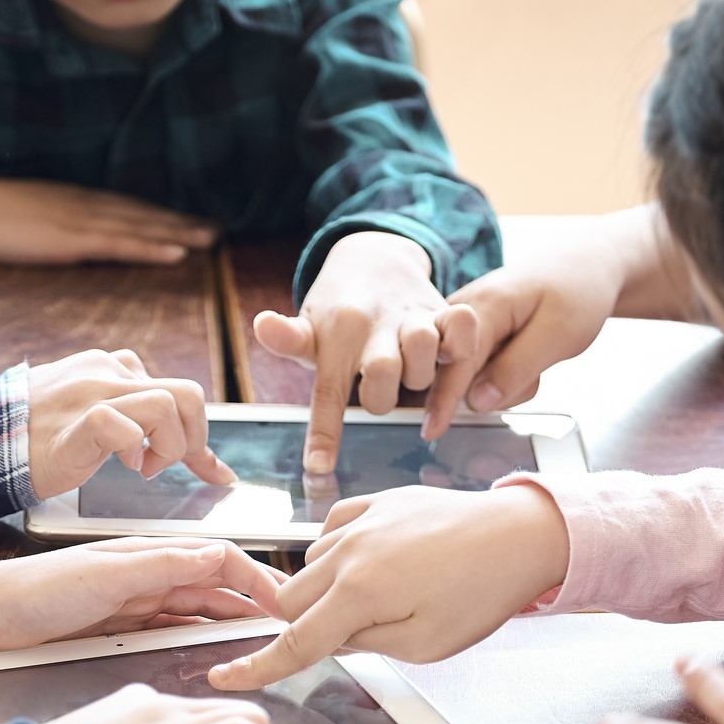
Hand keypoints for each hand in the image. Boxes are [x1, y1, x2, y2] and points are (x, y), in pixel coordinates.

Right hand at [0, 171, 219, 265]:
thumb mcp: (21, 221)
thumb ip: (45, 230)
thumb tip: (59, 240)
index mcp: (70, 202)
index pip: (123, 209)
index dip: (157, 216)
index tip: (185, 222)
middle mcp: (82, 204)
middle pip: (140, 213)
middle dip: (178, 221)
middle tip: (215, 231)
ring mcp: (78, 219)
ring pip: (139, 225)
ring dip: (177, 232)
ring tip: (209, 239)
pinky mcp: (70, 238)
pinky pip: (121, 242)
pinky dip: (151, 245)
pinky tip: (177, 252)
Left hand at [0, 537, 286, 652]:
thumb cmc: (36, 591)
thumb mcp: (106, 576)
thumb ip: (164, 565)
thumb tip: (219, 555)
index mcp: (150, 555)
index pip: (221, 560)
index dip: (258, 579)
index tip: (286, 603)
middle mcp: (148, 576)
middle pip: (217, 588)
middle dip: (254, 604)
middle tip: (287, 629)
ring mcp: (136, 605)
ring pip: (199, 613)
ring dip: (231, 625)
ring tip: (260, 645)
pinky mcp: (121, 630)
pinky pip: (173, 634)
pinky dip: (198, 642)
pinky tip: (211, 656)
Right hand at [26, 348, 234, 498]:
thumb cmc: (39, 440)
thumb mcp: (98, 421)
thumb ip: (141, 425)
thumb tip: (200, 459)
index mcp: (113, 369)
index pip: (178, 392)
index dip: (197, 434)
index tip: (205, 467)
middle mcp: (107, 372)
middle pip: (187, 394)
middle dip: (193, 440)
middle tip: (167, 465)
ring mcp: (91, 393)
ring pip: (164, 406)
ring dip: (166, 447)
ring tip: (139, 466)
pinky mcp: (75, 421)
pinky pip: (119, 425)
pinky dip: (132, 448)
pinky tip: (120, 463)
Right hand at [207, 483, 568, 690]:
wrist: (520, 535)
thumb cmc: (483, 593)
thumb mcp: (425, 643)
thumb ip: (365, 645)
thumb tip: (328, 640)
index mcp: (362, 593)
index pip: (295, 642)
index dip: (258, 666)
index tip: (226, 678)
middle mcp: (350, 551)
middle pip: (289, 602)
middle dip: (306, 626)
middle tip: (354, 634)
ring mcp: (361, 521)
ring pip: (307, 567)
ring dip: (323, 591)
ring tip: (377, 599)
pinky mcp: (375, 502)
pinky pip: (328, 532)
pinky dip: (334, 555)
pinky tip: (367, 565)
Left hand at [253, 231, 479, 473]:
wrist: (373, 258)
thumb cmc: (338, 311)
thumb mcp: (309, 325)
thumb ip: (289, 338)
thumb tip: (262, 323)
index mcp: (339, 332)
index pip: (329, 389)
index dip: (326, 431)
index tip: (318, 465)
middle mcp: (378, 324)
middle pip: (383, 373)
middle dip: (380, 398)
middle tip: (376, 391)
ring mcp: (414, 316)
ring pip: (424, 349)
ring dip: (420, 375)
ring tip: (412, 376)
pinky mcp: (445, 313)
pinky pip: (462, 326)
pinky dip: (460, 348)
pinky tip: (449, 363)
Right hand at [425, 203, 690, 428]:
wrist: (583, 265)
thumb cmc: (576, 291)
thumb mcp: (558, 334)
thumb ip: (515, 369)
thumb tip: (477, 402)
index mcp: (483, 306)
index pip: (456, 361)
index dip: (445, 398)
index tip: (433, 429)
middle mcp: (465, 312)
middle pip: (459, 372)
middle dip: (495, 387)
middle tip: (535, 371)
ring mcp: (467, 323)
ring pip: (473, 375)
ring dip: (506, 382)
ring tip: (536, 356)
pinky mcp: (475, 334)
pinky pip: (482, 369)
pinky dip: (506, 374)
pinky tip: (526, 356)